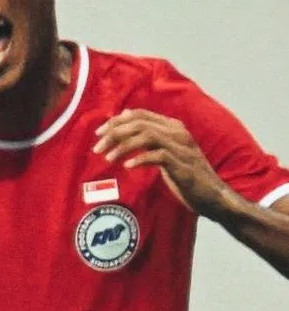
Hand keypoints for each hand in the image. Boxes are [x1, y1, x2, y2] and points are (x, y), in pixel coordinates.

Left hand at [94, 109, 231, 216]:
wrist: (212, 195)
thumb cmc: (185, 174)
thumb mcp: (164, 152)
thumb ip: (147, 136)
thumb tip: (124, 118)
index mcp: (172, 127)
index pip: (140, 115)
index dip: (116, 121)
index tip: (99, 134)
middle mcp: (178, 133)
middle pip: (140, 123)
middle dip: (114, 133)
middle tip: (97, 148)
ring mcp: (182, 148)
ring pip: (147, 135)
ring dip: (123, 145)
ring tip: (108, 158)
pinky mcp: (183, 166)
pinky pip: (159, 156)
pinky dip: (140, 159)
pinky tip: (127, 166)